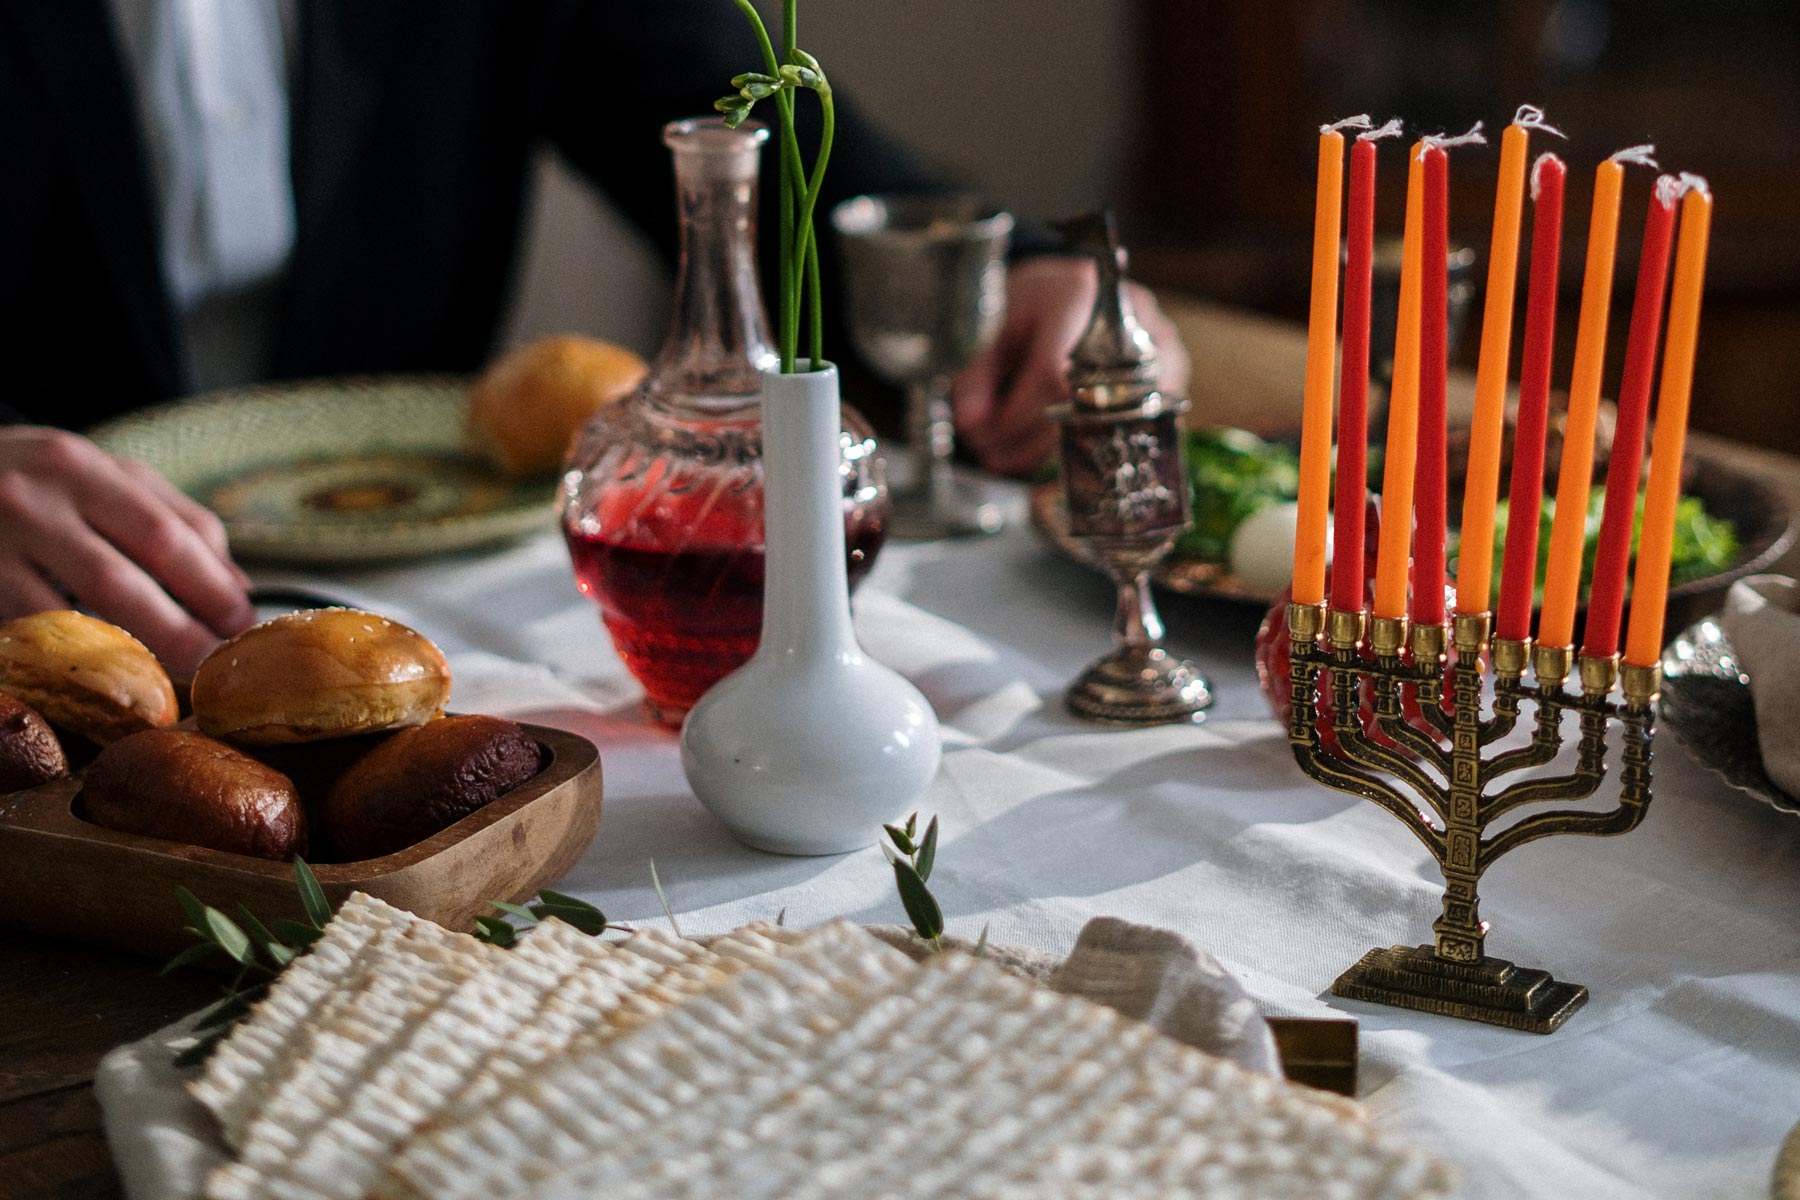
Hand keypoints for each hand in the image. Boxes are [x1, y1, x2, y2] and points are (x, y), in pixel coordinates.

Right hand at [0, 427, 254, 674]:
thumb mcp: (96, 475)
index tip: (244, 626)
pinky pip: (25, 637)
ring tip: (170, 681)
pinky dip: (68, 659)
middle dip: (179, 633)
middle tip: (216, 667)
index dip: (212, 589)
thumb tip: (237, 586)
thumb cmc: (29, 481)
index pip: (165, 535)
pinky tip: (101, 678)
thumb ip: (170, 517)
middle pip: (121, 582)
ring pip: (69, 619)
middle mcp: (30, 503)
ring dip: (128, 658)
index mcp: (79, 468)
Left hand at [950, 256, 1189, 476]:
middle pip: (1079, 404)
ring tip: (1002, 456)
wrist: (1085, 283)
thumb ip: (978, 369)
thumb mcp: (998, 321)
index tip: (978, 432)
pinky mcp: (1170, 376)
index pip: (1051, 372)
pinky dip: (1077, 444)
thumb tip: (969, 421)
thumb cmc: (1039, 300)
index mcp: (1080, 297)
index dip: (1014, 412)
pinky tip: (1038, 450)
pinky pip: (1124, 426)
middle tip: (986, 452)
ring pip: (1103, 422)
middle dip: (1025, 438)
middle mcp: (1130, 321)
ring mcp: (1158, 350)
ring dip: (1046, 450)